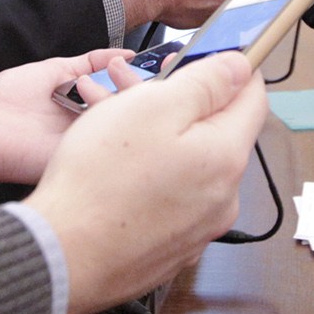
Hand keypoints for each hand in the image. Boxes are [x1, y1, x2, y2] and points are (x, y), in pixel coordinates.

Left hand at [0, 48, 133, 187]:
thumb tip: (124, 52)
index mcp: (89, 110)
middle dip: (140, 89)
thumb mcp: (55, 71)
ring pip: (124, 128)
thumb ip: (90, 62)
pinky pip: (105, 145)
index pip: (129, 97)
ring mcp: (87, 146)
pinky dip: (110, 125)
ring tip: (97, 85)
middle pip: (133, 113)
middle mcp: (92, 130)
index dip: (144, 82)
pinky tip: (102, 106)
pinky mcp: (79, 161)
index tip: (156, 64)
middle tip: (130, 72)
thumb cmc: (7, 102)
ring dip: (122, 102)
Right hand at [26, 53, 266, 313]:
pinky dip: (150, 175)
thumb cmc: (100, 179)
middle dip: (181, 104)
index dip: (233, 70)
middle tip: (136, 88)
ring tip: (110, 122)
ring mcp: (198, 229)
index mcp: (227, 158)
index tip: (207, 56)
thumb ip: (205, 83)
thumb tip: (240, 68)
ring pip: (189, 165)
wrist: (61, 257)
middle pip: (215, 134)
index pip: (253, 100)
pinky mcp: (170, 249)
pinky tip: (113, 168)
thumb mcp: (152, 107)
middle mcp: (224, 199)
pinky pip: (170, 198)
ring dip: (160, 138)